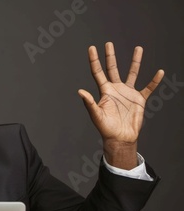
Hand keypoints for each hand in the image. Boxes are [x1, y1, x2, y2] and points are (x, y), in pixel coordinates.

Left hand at [78, 42, 163, 168]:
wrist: (120, 137)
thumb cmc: (106, 128)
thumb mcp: (96, 115)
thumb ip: (89, 103)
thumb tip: (80, 91)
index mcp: (105, 91)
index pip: (98, 72)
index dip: (94, 60)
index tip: (92, 48)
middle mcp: (116, 89)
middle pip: (112, 69)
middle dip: (110, 56)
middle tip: (109, 43)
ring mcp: (128, 93)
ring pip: (132, 73)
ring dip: (135, 61)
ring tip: (138, 48)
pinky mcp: (139, 99)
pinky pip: (148, 87)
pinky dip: (154, 81)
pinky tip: (159, 72)